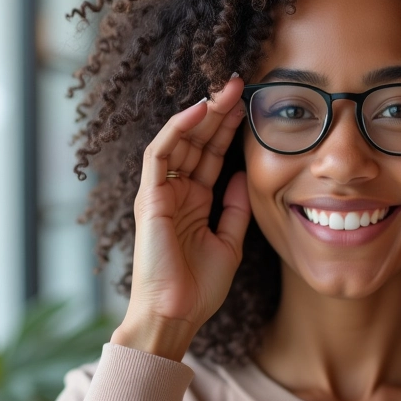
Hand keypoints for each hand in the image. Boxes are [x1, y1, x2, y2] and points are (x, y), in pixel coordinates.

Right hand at [112, 75, 250, 360]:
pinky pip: (161, 154)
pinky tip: (199, 110)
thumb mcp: (229, 242)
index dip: (229, 130)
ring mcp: (161, 192)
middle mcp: (177, 192)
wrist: (177, 315)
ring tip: (226, 90)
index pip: (213, 155)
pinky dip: (178, 129)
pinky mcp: (150, 197)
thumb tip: (242, 175)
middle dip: (219, 113)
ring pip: (180, 140)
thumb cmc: (200, 287)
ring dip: (202, 113)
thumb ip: (235, 208)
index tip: (250, 107)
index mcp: (195, 202)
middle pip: (198, 142)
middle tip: (240, 85)